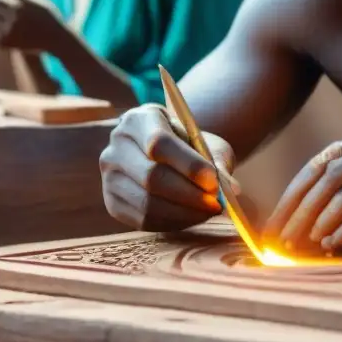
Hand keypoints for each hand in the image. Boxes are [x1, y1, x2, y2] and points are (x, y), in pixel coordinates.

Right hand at [100, 104, 238, 230]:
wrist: (168, 155)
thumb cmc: (189, 145)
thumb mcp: (206, 143)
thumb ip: (217, 162)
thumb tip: (232, 189)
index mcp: (139, 119)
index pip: (159, 143)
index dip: (188, 165)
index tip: (213, 181)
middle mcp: (117, 146)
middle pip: (151, 176)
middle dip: (189, 194)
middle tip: (216, 203)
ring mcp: (109, 176)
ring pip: (147, 202)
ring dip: (184, 212)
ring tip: (210, 211)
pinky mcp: (112, 203)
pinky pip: (143, 219)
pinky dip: (173, 222)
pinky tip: (193, 216)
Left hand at [263, 127, 341, 251]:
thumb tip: (319, 202)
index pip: (321, 161)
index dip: (294, 190)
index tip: (277, 217)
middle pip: (323, 177)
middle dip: (295, 210)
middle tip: (278, 237)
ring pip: (339, 196)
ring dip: (314, 224)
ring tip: (300, 245)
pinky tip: (331, 245)